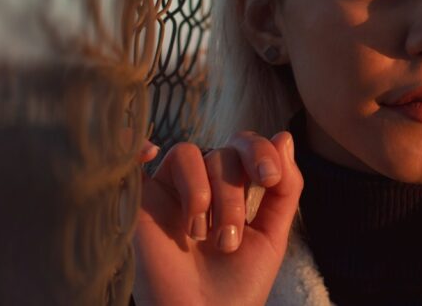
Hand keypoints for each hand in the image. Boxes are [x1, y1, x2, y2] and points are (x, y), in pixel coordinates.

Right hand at [131, 131, 302, 305]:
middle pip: (222, 154)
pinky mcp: (141, 203)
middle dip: (232, 194)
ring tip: (201, 237)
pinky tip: (148, 152)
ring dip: (203, 193)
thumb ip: (285, 189)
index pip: (246, 146)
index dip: (261, 152)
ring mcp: (171, 191)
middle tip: (229, 238)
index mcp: (235, 188)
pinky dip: (137, 147)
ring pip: (188, 154)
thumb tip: (284, 136)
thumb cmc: (237, 286)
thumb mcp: (272, 236)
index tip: (269, 179)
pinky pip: (135, 162)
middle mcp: (203, 184)